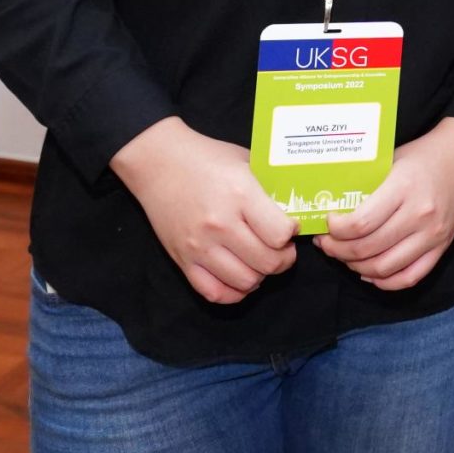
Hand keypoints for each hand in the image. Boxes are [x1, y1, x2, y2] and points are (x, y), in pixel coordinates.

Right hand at [111, 116, 298, 304]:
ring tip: (260, 260)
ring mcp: (199, 247)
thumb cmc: (207, 158)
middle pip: (268, 262)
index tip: (290, 227)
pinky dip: (234, 292)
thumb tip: (295, 210)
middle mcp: (220, 225)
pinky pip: (215, 293)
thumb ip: (269, 188)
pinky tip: (240, 276)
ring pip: (246, 282)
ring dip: (261, 275)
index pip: (279, 234)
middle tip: (282, 248)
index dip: (292, 233)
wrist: (159, 163)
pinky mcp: (182, 261)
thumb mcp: (246, 162)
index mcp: (240, 195)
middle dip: (284, 258)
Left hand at [317, 117, 453, 290]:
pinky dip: (384, 281)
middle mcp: (420, 215)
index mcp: (403, 188)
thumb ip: (366, 186)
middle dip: (338, 250)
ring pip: (384, 268)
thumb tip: (333, 208)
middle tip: (326, 243)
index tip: (327, 224)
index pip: (361, 223)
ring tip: (344, 256)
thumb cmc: (422, 156)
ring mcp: (433, 234)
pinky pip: (409, 277)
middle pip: (368, 248)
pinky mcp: (442, 247)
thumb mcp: (390, 161)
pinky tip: (369, 272)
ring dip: (356, 267)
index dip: (336, 231)